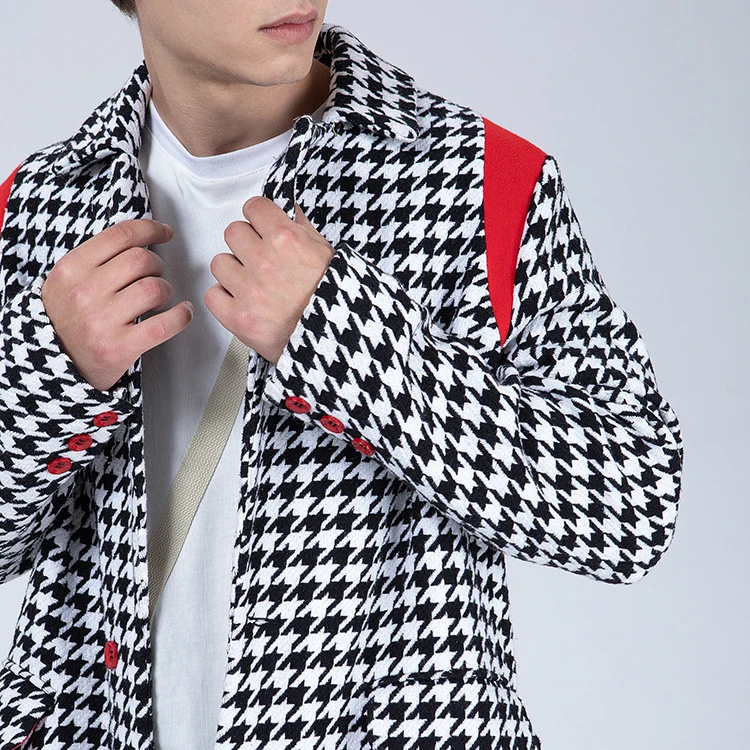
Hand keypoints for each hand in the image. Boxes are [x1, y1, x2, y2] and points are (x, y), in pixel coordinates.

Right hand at [41, 219, 193, 390]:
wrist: (54, 364)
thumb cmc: (67, 320)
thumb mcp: (66, 282)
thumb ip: (96, 259)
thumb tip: (141, 237)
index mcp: (71, 269)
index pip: (120, 236)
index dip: (150, 229)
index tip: (164, 232)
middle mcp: (84, 293)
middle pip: (141, 259)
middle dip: (157, 264)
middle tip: (156, 275)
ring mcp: (101, 321)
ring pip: (155, 288)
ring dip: (166, 290)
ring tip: (160, 298)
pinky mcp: (119, 347)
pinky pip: (165, 324)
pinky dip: (182, 315)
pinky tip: (184, 312)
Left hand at [206, 197, 334, 364]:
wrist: (334, 339)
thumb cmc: (334, 300)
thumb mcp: (327, 254)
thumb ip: (303, 228)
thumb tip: (290, 210)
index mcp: (287, 240)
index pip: (254, 207)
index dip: (258, 217)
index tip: (260, 226)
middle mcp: (265, 261)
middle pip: (233, 232)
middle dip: (246, 244)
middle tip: (259, 258)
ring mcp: (249, 290)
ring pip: (219, 263)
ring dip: (233, 271)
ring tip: (252, 283)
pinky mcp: (238, 318)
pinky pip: (212, 295)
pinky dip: (224, 299)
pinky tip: (242, 301)